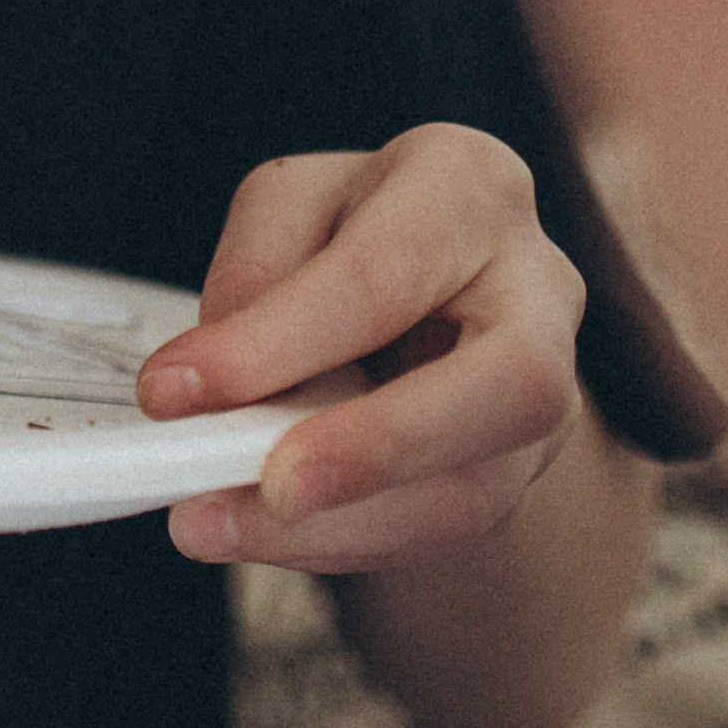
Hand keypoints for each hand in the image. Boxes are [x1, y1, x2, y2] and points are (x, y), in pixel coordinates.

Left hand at [138, 125, 585, 571]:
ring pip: (478, 487)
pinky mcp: (521, 472)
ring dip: (344, 527)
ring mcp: (553, 392)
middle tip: (273, 488)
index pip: (381, 275)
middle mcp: (539, 288)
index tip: (175, 391)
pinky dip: (344, 542)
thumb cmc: (358, 224)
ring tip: (224, 525)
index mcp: (471, 186)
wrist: (431, 279)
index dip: (278, 342)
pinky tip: (269, 534)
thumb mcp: (286, 206)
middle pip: (508, 384)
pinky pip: (442, 529)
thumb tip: (210, 388)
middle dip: (379, 447)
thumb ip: (252, 278)